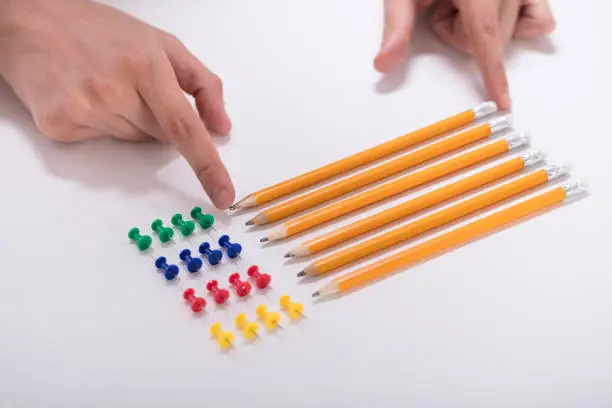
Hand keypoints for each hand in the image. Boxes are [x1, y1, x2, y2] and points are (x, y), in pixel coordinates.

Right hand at [0, 0, 233, 208]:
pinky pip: (101, 142)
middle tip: (132, 84)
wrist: (30, 21)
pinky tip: (84, 95)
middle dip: (157, 117)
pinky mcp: (59, 125)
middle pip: (161, 137)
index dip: (207, 166)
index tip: (222, 194)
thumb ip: (202, 83)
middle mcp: (114, 91)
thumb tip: (221, 127)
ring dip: (129, 120)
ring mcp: (84, 110)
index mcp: (145, 66)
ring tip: (104, 84)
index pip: (184, 128)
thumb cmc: (100, 30)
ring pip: (133, 141)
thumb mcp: (161, 43)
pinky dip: (101, 125)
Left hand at [374, 0, 555, 109]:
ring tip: (464, 0)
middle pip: (490, 42)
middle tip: (444, 5)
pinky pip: (541, 20)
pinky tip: (493, 8)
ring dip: (484, 27)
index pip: (485, 36)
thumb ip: (396, 26)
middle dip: (461, 34)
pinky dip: (516, 24)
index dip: (492, 73)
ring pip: (511, 34)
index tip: (502, 102)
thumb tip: (383, 64)